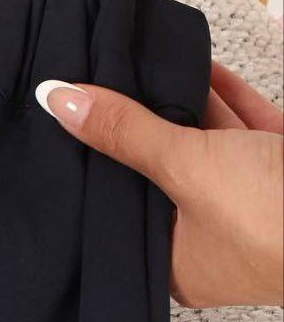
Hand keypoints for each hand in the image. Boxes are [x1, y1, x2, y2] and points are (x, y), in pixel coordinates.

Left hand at [35, 62, 283, 307]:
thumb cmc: (278, 223)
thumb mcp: (187, 170)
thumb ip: (125, 131)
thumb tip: (59, 100)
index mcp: (179, 262)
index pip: (120, 207)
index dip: (95, 164)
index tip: (62, 124)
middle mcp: (213, 237)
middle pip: (159, 170)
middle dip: (134, 124)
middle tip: (92, 79)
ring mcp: (252, 201)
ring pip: (204, 142)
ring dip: (177, 101)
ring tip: (133, 59)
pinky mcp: (282, 167)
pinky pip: (243, 125)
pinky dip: (221, 93)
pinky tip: (193, 60)